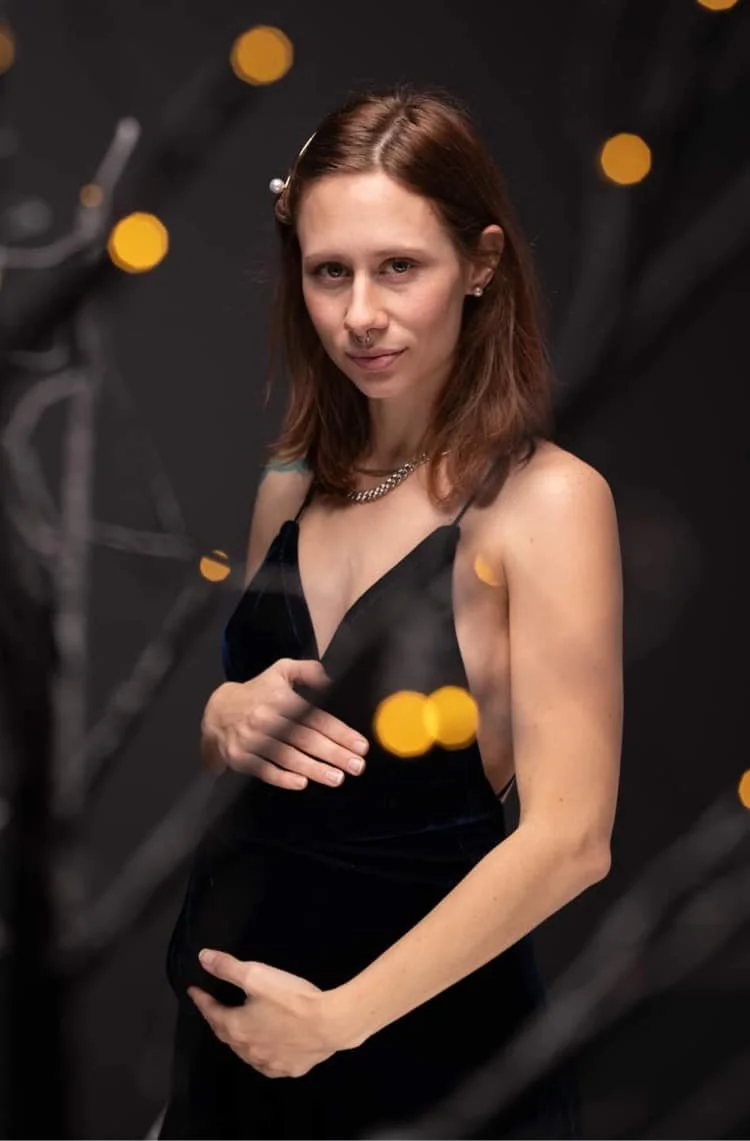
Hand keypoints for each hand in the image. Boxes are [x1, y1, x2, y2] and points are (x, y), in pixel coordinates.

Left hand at [189, 950, 348, 1078]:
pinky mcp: (289, 1069)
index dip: (202, 1000)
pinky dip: (262, 1051)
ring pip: (246, 1051)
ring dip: (239, 1038)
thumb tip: (202, 958)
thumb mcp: (256, 975)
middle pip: (226, 1034)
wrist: (330, 1023)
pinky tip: (268, 1045)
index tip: (194, 990)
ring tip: (240, 1026)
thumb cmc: (290, 998)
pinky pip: (268, 1062)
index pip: (211, 1013)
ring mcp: (268, 1063)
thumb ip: (228, 967)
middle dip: (218, 1019)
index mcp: (236, 1028)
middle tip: (215, 1007)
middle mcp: (247, 1051)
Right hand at [200, 658, 368, 789]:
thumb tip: (331, 679)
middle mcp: (265, 718)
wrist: (217, 711)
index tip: (360, 745)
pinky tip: (302, 783)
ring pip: (286, 756)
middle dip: (334, 754)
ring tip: (336, 778)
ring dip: (314, 769)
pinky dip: (283, 778)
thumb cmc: (258, 692)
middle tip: (356, 766)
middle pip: (304, 739)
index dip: (339, 732)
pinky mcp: (241, 757)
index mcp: (279, 698)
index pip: (315, 717)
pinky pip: (264, 770)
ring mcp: (251, 739)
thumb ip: (308, 671)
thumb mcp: (281, 671)